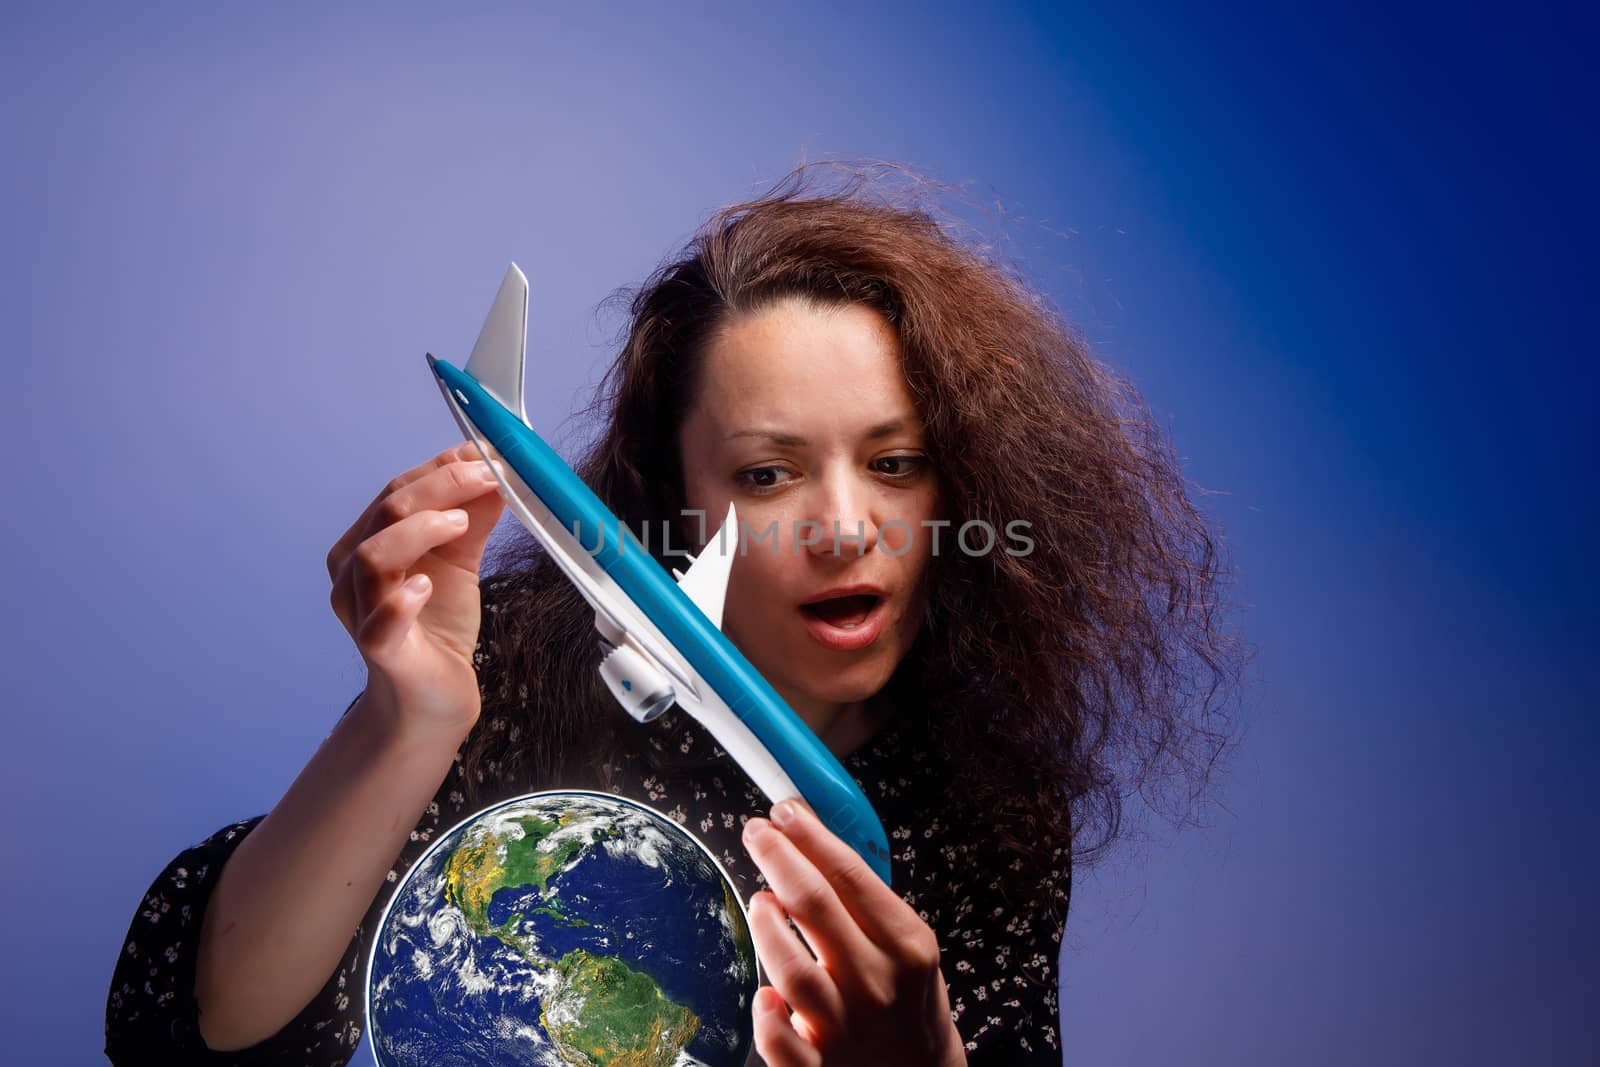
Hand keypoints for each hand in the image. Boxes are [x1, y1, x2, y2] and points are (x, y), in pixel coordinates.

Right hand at [326, 440, 505, 734]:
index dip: (441, 468)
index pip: (398, 491)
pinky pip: (379, 623)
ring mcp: (362, 612)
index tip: (486, 453)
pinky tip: (425, 586)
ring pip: (372, 557)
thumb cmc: (438, 624)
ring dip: (418, 530)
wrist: (433, 697)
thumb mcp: (461, 560)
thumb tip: (495, 469)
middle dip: (439, 487)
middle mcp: (354, 573)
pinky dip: (400, 600)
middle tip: (487, 477)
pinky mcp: (381, 651)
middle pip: (386, 514)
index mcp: (369, 542)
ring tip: (459, 524)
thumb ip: (473, 517)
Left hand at [741, 799, 965, 1065]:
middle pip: (816, 906)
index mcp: (907, 947)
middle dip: (779, 858)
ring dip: (766, 926)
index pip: (851, 875)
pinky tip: (762, 995)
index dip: (812, 837)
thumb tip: (814, 843)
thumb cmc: (910, 1003)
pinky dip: (768, 1019)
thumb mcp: (911, 948)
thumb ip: (869, 904)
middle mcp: (877, 985)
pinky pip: (782, 1044)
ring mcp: (846, 1029)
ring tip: (758, 900)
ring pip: (792, 970)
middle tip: (758, 832)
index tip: (787, 812)